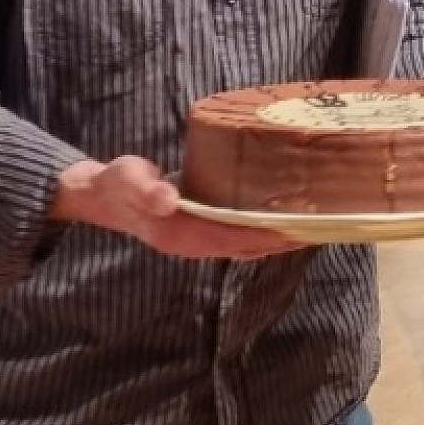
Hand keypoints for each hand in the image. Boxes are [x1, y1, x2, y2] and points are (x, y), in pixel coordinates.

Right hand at [51, 153, 302, 260]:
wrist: (101, 196)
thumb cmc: (116, 184)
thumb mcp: (125, 180)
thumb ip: (144, 188)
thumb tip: (168, 199)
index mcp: (182, 234)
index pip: (236, 237)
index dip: (268, 233)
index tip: (301, 226)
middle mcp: (196, 243)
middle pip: (249, 244)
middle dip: (284, 237)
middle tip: (323, 222)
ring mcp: (199, 240)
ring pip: (247, 242)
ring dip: (277, 235)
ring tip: (312, 220)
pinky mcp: (201, 229)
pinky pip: (238, 233)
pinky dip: (262, 227)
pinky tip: (280, 214)